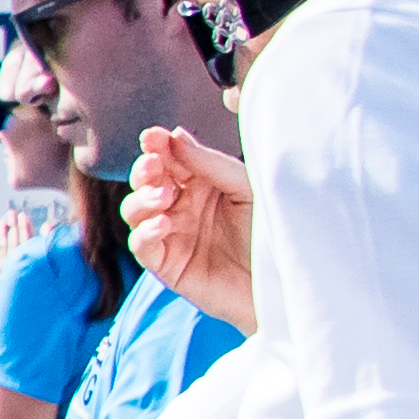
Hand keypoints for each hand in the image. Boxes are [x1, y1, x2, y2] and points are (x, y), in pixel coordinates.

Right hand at [129, 126, 252, 332]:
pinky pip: (142, 246)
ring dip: (142, 199)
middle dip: (144, 171)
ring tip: (164, 197)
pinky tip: (163, 225)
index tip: (152, 136)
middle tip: (153, 164)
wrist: (284, 281)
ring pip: (135, 211)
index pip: (170, 160)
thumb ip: (211, 164)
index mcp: (201, 184)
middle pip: (146, 183)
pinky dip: (145, 233)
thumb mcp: (246, 188)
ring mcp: (172, 236)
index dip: (157, 146)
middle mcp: (182, 208)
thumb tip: (175, 136)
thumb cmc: (271, 232)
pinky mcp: (167, 266)